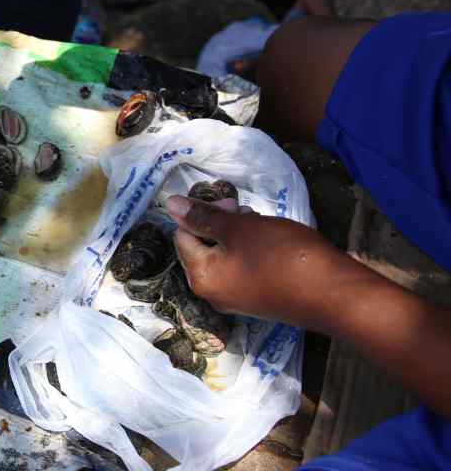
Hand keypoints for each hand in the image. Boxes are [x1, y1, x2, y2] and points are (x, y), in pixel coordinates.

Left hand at [166, 194, 370, 331]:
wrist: (336, 295)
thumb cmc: (282, 256)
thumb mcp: (240, 228)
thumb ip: (203, 217)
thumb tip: (170, 204)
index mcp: (200, 277)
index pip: (182, 235)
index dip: (203, 214)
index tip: (232, 204)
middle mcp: (213, 293)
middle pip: (202, 247)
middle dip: (221, 224)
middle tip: (248, 214)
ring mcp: (237, 299)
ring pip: (225, 255)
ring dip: (239, 235)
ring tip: (263, 226)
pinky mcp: (258, 299)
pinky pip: (242, 268)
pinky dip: (251, 250)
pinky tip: (271, 242)